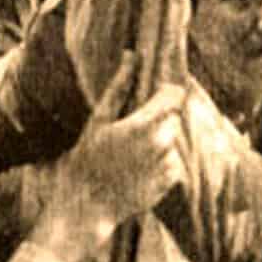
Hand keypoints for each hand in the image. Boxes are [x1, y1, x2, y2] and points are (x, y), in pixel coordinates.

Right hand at [35, 53, 185, 261]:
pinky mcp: (169, 182)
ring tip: (133, 146)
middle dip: (160, 115)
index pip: (174, 95)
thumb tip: (132, 55)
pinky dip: (163, 158)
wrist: (87, 206)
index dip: (166, 90)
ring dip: (161, 137)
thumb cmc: (87, 159)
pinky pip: (174, 160)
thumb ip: (119, 86)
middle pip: (174, 116)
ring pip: (174, 138)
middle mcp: (162, 144)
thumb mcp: (99, 119)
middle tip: (134, 122)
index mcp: (145, 125)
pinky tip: (139, 163)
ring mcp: (167, 165)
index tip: (153, 91)